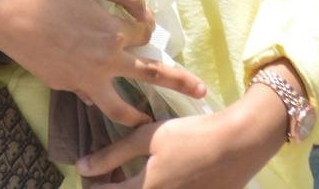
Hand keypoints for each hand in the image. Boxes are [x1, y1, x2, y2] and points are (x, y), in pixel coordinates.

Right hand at [0, 0, 206, 128]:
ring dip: (136, 114)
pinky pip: (90, 95)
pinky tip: (104, 98)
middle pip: (149, 75)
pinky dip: (101, 98)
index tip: (141, 15)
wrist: (4, 13)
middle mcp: (104, 62)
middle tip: (202, 92)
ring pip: (118, 105)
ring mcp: (83, 80)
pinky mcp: (64, 86)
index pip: (145, 34)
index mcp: (113, 32)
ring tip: (149, 122)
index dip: (146, 22)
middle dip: (178, 82)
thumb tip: (142, 0)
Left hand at [75, 84, 288, 187]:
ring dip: (133, 188)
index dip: (93, 186)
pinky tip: (156, 177)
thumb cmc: (190, 135)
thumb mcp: (149, 137)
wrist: (238, 144)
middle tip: (109, 175)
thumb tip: (81, 166)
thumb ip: (113, 154)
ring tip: (131, 175)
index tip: (88, 175)